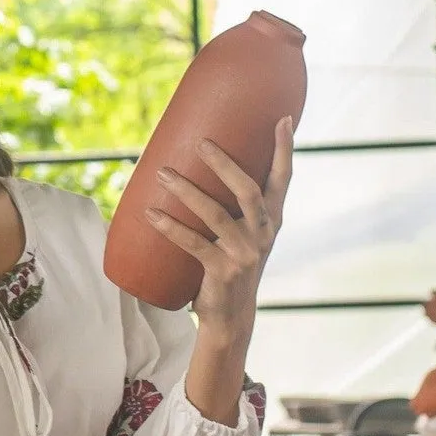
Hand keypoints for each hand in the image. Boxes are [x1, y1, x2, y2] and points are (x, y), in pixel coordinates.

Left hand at [145, 116, 293, 344]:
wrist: (230, 317)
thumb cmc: (232, 267)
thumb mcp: (245, 237)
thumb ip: (238, 209)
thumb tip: (206, 167)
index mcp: (271, 221)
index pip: (283, 179)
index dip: (284, 149)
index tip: (282, 119)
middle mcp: (262, 234)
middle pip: (248, 190)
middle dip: (224, 164)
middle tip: (201, 143)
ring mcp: (243, 254)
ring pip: (215, 214)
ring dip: (186, 191)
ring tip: (163, 173)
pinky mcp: (221, 271)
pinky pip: (192, 244)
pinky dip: (169, 227)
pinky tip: (151, 214)